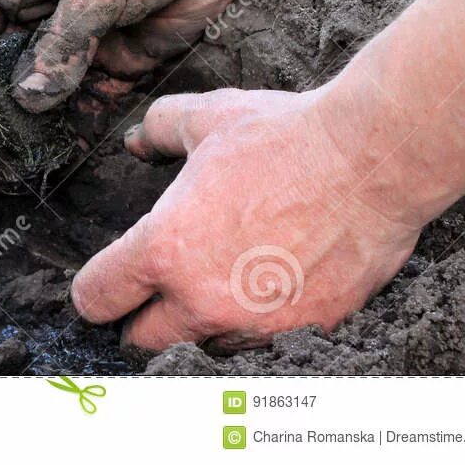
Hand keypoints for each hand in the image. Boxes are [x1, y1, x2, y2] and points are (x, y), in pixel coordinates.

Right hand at [0, 0, 264, 174]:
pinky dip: (77, 129)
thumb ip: (61, 45)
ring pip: (45, 92)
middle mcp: (44, 7)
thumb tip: (27, 99)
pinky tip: (58, 160)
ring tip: (6, 173)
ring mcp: (84, 35)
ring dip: (27, 130)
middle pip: (2, 70)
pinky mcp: (123, 57)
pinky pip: (92, 101)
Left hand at [71, 87, 420, 351]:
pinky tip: (264, 290)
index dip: (93, 289)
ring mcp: (255, 323)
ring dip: (198, 325)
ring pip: (202, 346)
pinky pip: (261, 343)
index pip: (97, 297)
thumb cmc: (285, 138)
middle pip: (141, 340)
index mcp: (165, 250)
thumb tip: (136, 142)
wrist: (371, 162)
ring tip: (214, 286)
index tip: (103, 282)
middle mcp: (203, 299)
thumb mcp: (205, 118)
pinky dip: (254, 325)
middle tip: (152, 293)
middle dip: (139, 319)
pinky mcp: (306, 331)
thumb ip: (158, 130)